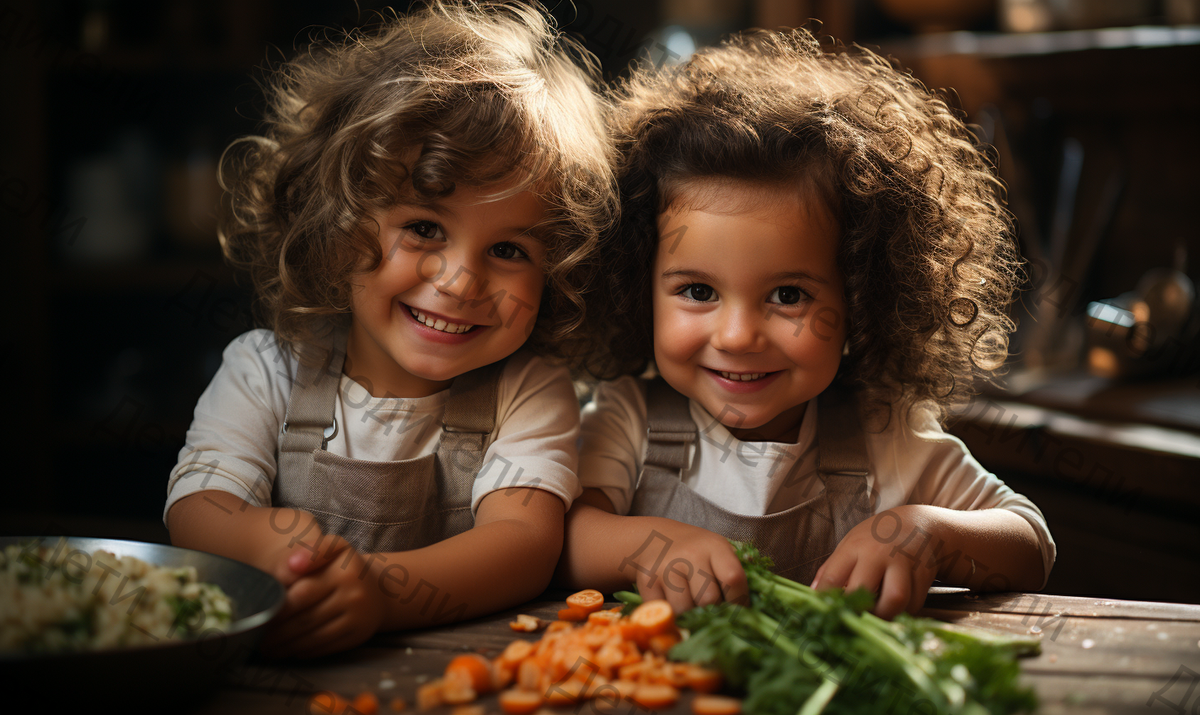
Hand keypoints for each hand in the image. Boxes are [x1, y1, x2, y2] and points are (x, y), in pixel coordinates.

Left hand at [260, 534, 387, 657]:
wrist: (381, 589)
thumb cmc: (345, 567)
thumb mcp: (334, 548)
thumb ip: (312, 551)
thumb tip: (291, 566)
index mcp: (344, 571)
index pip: (302, 593)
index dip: (278, 605)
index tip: (261, 611)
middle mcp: (354, 595)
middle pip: (305, 618)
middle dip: (277, 630)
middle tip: (258, 634)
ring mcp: (357, 618)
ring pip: (313, 637)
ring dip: (286, 646)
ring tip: (267, 647)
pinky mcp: (358, 636)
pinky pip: (325, 648)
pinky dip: (303, 651)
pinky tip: (289, 650)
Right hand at [625, 518, 748, 614]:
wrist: (656, 539)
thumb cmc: (696, 554)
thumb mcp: (718, 554)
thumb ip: (734, 577)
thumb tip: (754, 615)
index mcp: (715, 547)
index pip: (734, 578)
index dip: (739, 600)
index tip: (737, 609)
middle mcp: (689, 554)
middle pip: (709, 599)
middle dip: (713, 612)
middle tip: (712, 613)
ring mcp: (666, 567)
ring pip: (684, 610)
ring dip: (690, 617)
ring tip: (693, 610)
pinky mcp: (646, 580)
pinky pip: (662, 611)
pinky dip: (670, 616)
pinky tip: (674, 605)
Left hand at [810, 505, 943, 619]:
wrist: (918, 524)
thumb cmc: (876, 537)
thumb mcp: (849, 544)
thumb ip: (832, 569)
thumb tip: (813, 594)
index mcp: (854, 547)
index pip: (833, 577)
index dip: (825, 600)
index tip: (823, 614)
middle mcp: (879, 554)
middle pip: (863, 591)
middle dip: (855, 612)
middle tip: (852, 621)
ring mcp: (903, 564)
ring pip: (894, 600)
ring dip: (884, 616)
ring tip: (876, 616)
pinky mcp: (923, 574)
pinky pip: (913, 603)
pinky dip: (903, 613)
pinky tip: (895, 608)